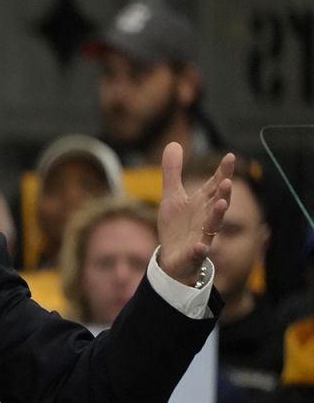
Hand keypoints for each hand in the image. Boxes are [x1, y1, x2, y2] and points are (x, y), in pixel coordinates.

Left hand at [157, 143, 233, 285]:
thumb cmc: (177, 226)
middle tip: (227, 180)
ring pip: (214, 225)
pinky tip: (200, 246)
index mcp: (202, 203)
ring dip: (218, 215)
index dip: (222, 172)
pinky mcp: (194, 253)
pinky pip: (199, 251)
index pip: (214, 185)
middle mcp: (206, 217)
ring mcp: (202, 235)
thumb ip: (173, 172)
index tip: (230, 156)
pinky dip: (200, 248)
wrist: (173, 258)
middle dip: (223, 192)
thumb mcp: (171, 196)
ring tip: (221, 203)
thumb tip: (173, 143)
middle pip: (218, 202)